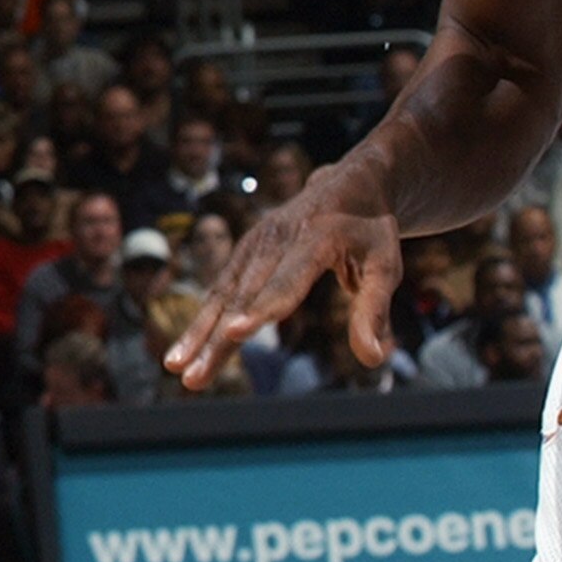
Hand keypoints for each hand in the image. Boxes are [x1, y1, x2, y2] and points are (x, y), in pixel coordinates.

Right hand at [163, 158, 402, 390]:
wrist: (347, 184)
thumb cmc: (370, 232)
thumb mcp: (385, 266)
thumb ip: (374, 311)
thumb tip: (374, 360)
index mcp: (316, 238)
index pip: (285, 280)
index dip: (260, 309)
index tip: (235, 334)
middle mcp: (275, 239)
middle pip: (242, 296)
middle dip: (215, 338)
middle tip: (192, 377)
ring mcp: (253, 243)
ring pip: (222, 294)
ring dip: (197, 333)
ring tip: (176, 368)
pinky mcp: (243, 252)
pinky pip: (220, 289)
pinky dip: (201, 319)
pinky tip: (187, 349)